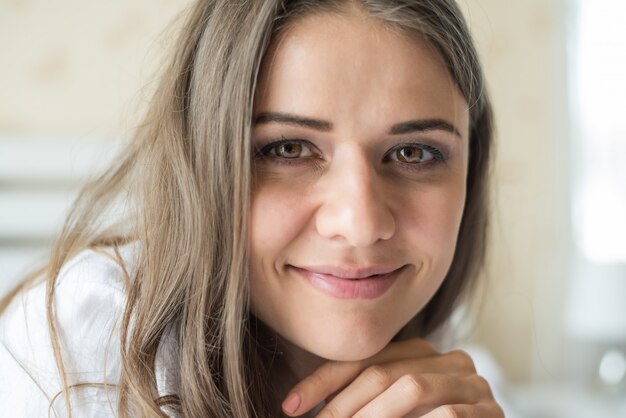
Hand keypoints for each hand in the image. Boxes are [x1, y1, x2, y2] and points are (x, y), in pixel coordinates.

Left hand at [280, 338, 503, 416]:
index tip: (290, 405)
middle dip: (342, 404)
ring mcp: (475, 385)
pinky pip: (449, 414)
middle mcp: (449, 361)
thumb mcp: (390, 411)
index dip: (323, 381)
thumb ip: (363, 403)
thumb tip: (300, 404)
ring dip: (371, 415)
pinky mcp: (492, 413)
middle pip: (383, 371)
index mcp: (422, 354)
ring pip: (412, 387)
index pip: (365, 359)